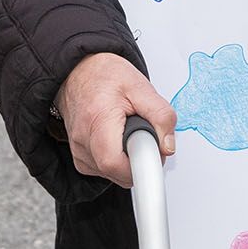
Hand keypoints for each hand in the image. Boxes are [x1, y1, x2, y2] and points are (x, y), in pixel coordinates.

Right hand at [55, 51, 175, 186]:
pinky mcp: (80, 159)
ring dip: (129, 161)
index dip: (140, 166)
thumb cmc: (105, 76)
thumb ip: (161, 115)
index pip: (114, 162)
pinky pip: (105, 172)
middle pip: (117, 172)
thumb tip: (168, 146)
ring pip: (113, 175)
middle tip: (145, 138)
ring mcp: (79, 151)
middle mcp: (83, 140)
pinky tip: (118, 141)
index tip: (153, 159)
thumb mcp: (140, 87)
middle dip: (140, 161)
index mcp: (98, 120)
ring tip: (128, 134)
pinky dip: (118, 161)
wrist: (80, 72)